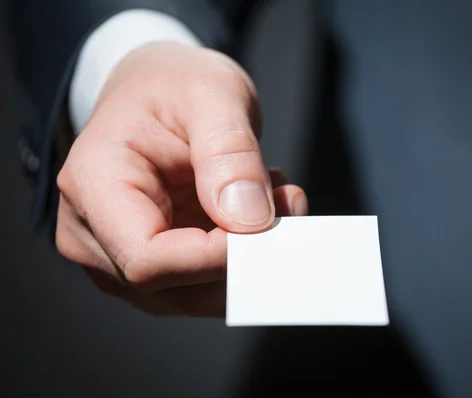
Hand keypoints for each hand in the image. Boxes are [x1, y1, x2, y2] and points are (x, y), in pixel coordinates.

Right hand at [55, 42, 308, 316]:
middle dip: (243, 255)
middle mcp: (94, 233)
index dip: (215, 257)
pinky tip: (254, 212)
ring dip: (248, 256)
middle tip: (287, 202)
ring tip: (272, 196)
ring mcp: (120, 256)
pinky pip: (203, 285)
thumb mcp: (212, 93)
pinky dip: (242, 257)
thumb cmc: (174, 84)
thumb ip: (230, 153)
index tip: (269, 224)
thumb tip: (249, 220)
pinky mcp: (153, 264)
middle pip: (174, 286)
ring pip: (195, 294)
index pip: (147, 258)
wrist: (157, 90)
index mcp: (93, 184)